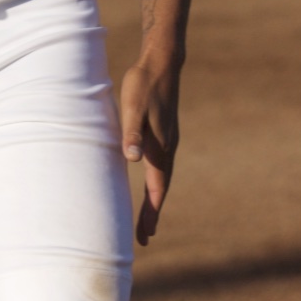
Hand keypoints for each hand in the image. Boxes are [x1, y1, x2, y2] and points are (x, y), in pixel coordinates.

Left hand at [119, 60, 179, 244]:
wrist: (162, 63)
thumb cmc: (143, 84)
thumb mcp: (132, 107)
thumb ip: (131, 132)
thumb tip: (132, 158)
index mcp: (161, 147)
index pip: (156, 189)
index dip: (150, 213)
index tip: (145, 236)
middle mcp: (168, 148)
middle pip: (162, 189)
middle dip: (153, 213)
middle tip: (144, 238)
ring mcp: (168, 141)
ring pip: (163, 178)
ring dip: (155, 199)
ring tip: (147, 217)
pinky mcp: (165, 133)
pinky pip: (161, 166)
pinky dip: (156, 182)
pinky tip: (149, 183)